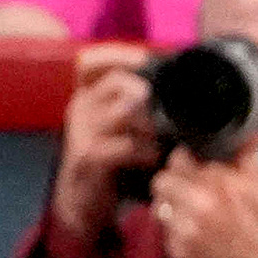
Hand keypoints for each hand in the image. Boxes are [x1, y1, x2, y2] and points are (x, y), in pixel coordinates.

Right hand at [54, 42, 160, 240]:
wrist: (82, 203)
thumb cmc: (109, 162)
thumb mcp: (117, 129)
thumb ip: (137, 108)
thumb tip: (178, 91)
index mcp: (86, 97)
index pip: (88, 62)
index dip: (116, 54)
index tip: (146, 59)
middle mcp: (79, 108)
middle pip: (115, 81)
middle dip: (148, 91)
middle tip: (170, 109)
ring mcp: (81, 132)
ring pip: (122, 111)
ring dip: (152, 123)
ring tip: (166, 137)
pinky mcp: (88, 158)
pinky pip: (125, 145)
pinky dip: (146, 151)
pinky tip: (155, 158)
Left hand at [149, 148, 257, 257]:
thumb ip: (247, 160)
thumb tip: (250, 133)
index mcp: (223, 184)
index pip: (182, 156)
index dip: (189, 161)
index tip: (196, 168)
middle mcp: (200, 204)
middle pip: (163, 178)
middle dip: (176, 182)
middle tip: (191, 191)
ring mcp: (186, 231)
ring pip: (160, 204)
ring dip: (173, 206)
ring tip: (197, 215)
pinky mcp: (178, 253)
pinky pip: (166, 231)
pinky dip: (178, 232)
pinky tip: (201, 238)